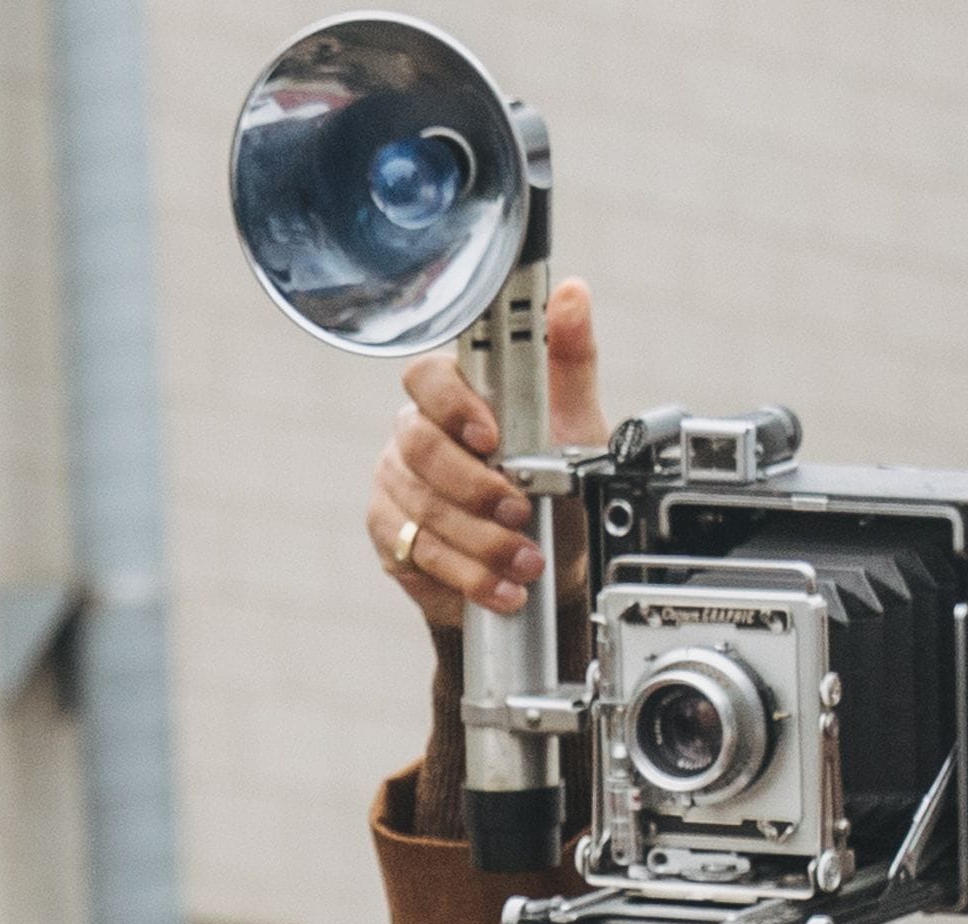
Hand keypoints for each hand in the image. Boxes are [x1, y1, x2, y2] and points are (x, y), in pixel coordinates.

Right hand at [368, 272, 600, 620]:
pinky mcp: (391, 534)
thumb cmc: (557, 485)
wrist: (548, 563)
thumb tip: (571, 294)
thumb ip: (569, 359)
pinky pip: (417, 551)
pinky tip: (499, 584)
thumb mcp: (576, 421)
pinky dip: (465, 572)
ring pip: (421, 507)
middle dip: (473, 485)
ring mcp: (397, 486)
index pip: (425, 377)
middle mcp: (416, 435)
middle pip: (418, 447)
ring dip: (479, 539)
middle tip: (520, 507)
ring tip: (524, 559)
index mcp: (456, 396)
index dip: (453, 404)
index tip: (492, 435)